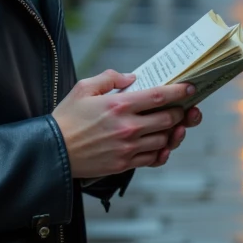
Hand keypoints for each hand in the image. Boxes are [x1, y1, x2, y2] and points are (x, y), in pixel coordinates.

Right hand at [51, 69, 197, 178]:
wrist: (52, 151)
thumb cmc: (67, 118)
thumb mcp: (84, 88)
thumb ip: (110, 78)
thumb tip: (132, 78)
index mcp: (119, 105)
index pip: (159, 96)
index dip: (179, 92)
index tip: (189, 88)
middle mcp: (128, 127)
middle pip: (168, 119)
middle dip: (181, 112)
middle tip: (184, 108)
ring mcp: (128, 148)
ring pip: (165, 140)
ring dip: (174, 132)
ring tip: (175, 126)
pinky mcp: (124, 164)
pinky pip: (153, 159)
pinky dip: (162, 152)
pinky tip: (163, 146)